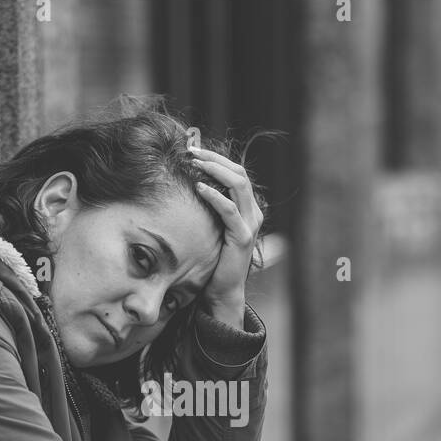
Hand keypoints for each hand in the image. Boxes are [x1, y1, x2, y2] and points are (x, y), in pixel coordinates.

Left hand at [189, 145, 263, 319]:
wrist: (223, 289)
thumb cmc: (214, 258)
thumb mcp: (212, 226)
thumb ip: (209, 207)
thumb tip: (187, 184)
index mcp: (248, 207)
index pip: (237, 172)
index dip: (217, 158)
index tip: (194, 151)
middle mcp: (253, 212)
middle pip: (239, 172)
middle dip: (215, 159)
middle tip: (191, 152)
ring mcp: (250, 224)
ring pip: (238, 184)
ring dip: (215, 170)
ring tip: (195, 163)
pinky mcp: (242, 236)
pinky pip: (230, 210)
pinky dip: (215, 195)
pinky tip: (199, 187)